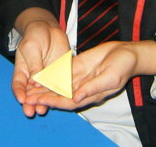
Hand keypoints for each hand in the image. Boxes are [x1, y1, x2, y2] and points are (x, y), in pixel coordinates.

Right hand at [11, 8, 70, 116]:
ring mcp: (48, 77)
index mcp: (23, 71)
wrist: (50, 28)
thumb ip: (34, 63)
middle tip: (31, 111)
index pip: (18, 85)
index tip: (21, 100)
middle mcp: (34, 78)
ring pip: (45, 93)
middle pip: (31, 94)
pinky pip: (60, 85)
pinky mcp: (60, 75)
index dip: (19, 93)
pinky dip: (59, 93)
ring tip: (43, 110)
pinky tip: (60, 98)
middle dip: (31, 103)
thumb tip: (35, 81)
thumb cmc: (35, 35)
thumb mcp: (31, 47)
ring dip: (44, 102)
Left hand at [25, 40, 155, 110]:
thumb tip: (76, 97)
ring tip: (28, 88)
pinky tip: (39, 74)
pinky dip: (50, 75)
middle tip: (27, 98)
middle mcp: (82, 88)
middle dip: (44, 97)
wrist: (127, 52)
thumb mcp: (110, 77)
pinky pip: (61, 72)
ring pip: (58, 85)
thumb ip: (93, 87)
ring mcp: (79, 77)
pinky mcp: (77, 67)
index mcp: (90, 94)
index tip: (40, 102)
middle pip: (59, 95)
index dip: (53, 102)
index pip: (67, 101)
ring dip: (44, 87)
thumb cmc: (123, 66)